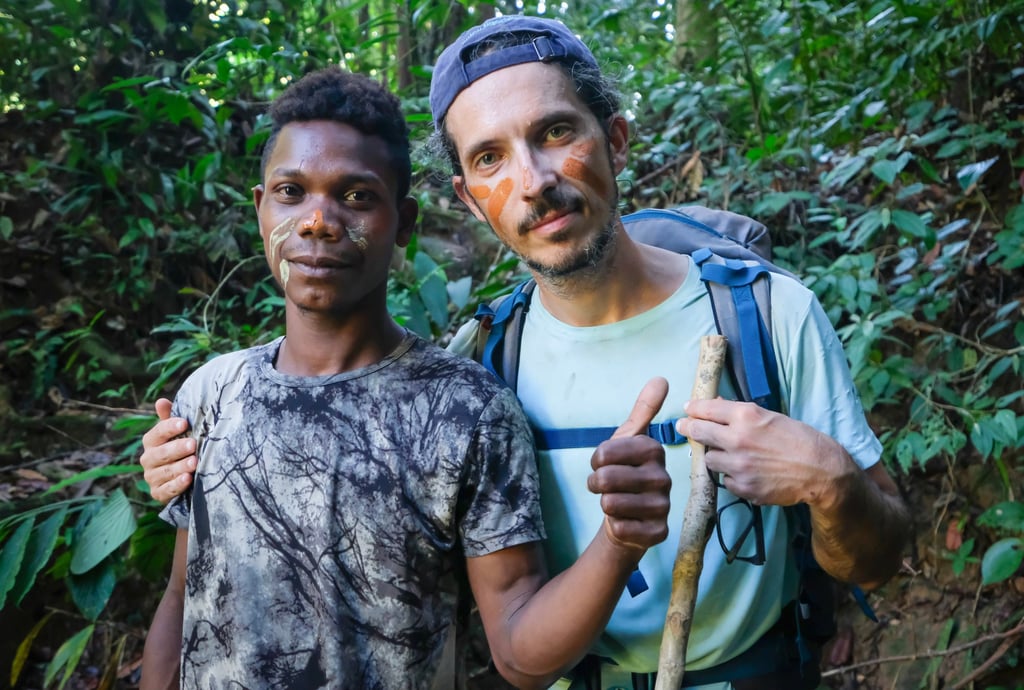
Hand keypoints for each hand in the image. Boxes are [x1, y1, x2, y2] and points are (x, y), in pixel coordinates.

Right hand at [141, 398, 196, 503]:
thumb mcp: (178, 433)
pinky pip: (166, 490)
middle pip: (161, 453)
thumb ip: (170, 418)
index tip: (184, 423)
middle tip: (193, 444)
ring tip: (195, 462)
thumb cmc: (181, 448)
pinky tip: (188, 479)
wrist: (184, 479)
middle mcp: (148, 459)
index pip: (157, 433)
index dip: (169, 427)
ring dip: (180, 467)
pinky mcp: (157, 493)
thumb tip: (161, 401)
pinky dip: (177, 485)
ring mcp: (152, 477)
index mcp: (151, 441)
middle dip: (177, 448)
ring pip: (165, 471)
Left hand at [587, 377, 671, 552]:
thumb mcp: (628, 439)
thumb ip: (643, 410)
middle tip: (605, 486)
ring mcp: (663, 506)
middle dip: (596, 484)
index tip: (604, 463)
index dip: (596, 461)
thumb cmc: (626, 472)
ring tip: (615, 502)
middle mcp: (664, 477)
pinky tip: (625, 521)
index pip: (604, 453)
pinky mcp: (658, 533)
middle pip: (606, 479)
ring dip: (604, 504)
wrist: (629, 515)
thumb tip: (660, 378)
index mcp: (654, 450)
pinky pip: (618, 526)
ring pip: (610, 503)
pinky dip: (614, 525)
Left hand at [676, 398, 853, 507]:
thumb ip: (741, 413)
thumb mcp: (771, 417)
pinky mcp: (743, 488)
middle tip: (684, 428)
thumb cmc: (800, 439)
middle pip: (698, 433)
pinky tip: (748, 473)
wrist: (822, 471)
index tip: (688, 410)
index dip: (694, 409)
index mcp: (745, 416)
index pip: (706, 409)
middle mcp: (737, 439)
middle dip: (689, 429)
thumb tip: (717, 406)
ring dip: (716, 456)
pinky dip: (732, 477)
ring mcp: (738, 466)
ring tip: (732, 456)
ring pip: (709, 460)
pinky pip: (725, 481)